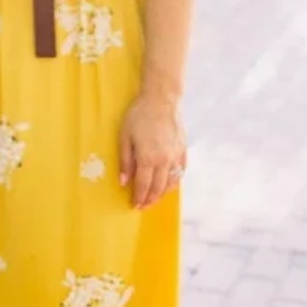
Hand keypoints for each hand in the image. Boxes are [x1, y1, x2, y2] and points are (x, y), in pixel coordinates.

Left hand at [119, 93, 186, 209]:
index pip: (143, 186)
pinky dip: (174, 181)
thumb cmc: (140, 115)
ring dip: (162, 194)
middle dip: (150, 200)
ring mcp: (175, 156)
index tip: (134, 205)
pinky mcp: (182, 150)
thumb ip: (125, 161)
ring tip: (155, 199)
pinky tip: (169, 184)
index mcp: (148, 158)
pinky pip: (180, 171)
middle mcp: (164, 161)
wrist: (162, 100)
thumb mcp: (125, 137)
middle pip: (158, 188)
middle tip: (143, 206)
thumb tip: (124, 182)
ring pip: (171, 182)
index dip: (138, 198)